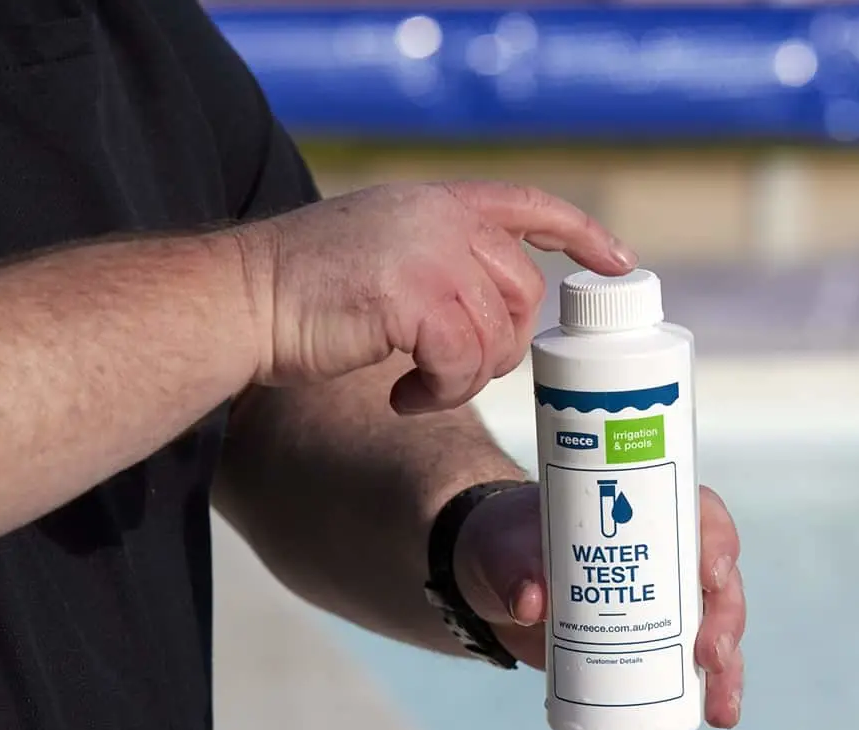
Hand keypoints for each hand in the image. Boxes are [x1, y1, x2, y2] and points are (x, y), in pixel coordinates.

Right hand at [236, 181, 635, 408]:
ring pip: (496, 334)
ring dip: (463, 377)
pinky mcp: (415, 297)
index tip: (618, 261)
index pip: (528, 204)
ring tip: (419, 386)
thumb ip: (440, 257)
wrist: (240, 302)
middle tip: (455, 370)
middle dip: (503, 344)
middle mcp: (440, 218)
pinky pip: (464, 362)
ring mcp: (430, 254)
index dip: (580, 232)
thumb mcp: (382, 249)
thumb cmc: (302, 293)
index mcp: (435, 203)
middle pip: (522, 292)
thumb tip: (495, 308)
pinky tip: (404, 397)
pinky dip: (440, 393)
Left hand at [453, 483, 744, 729]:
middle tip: (709, 657)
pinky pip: (672, 686)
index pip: (703, 522)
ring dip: (723, 680)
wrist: (492, 582)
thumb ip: (515, 569)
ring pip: (710, 644)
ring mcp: (661, 615)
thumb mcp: (506, 550)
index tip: (711, 576)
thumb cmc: (508, 545)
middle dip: (726, 627)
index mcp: (650, 519)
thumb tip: (530, 604)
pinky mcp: (641, 655)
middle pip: (719, 592)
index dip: (720, 546)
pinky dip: (676, 716)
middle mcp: (669, 565)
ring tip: (717, 714)